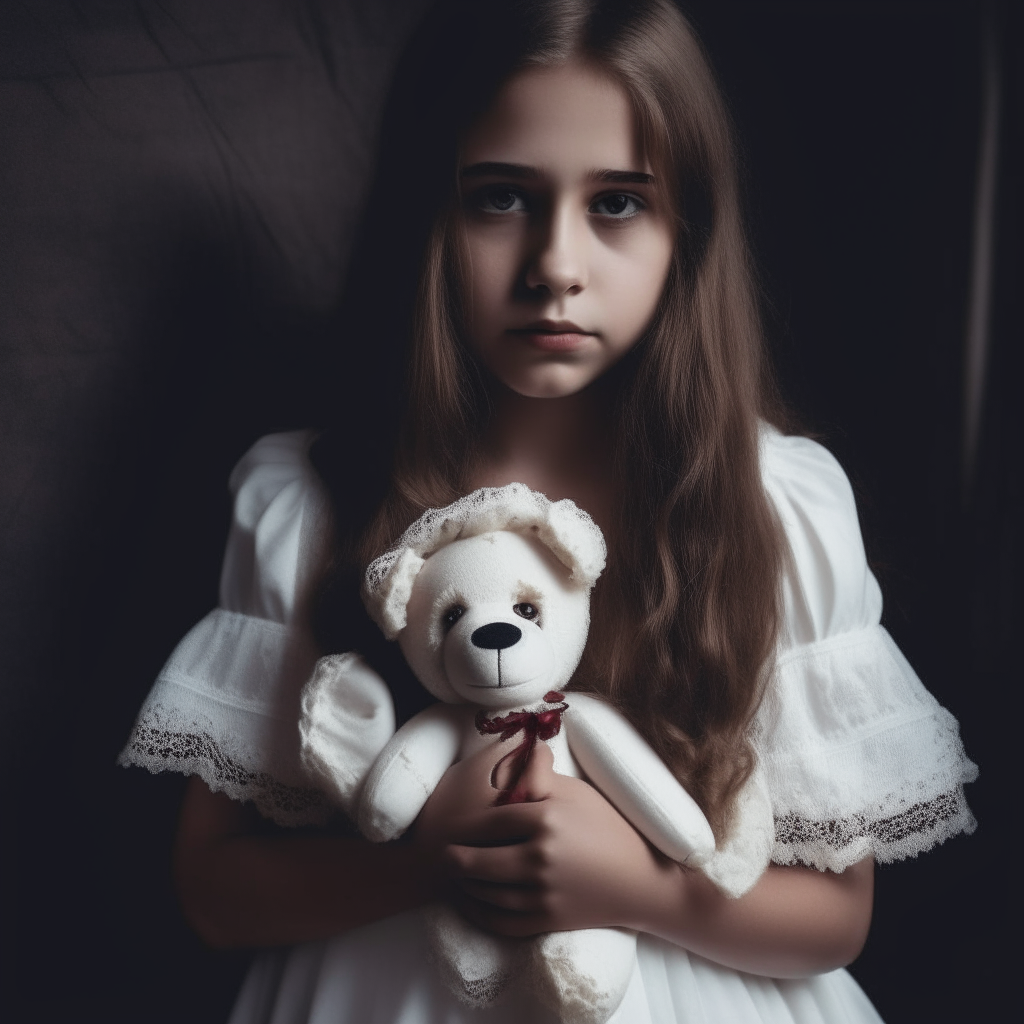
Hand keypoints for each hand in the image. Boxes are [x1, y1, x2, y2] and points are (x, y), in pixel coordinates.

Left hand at [414, 741, 685, 937]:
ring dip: (463, 883)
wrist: (641, 880)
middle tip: (440, 852)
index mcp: (544, 819)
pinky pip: (498, 920)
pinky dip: (478, 913)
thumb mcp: (577, 792)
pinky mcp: (546, 920)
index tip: (449, 824)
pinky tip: (471, 901)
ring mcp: (541, 893)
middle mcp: (538, 857)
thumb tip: (517, 751)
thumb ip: (540, 776)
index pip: (487, 822)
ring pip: (483, 892)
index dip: (464, 825)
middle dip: (452, 858)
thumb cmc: (609, 827)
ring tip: (455, 873)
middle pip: (475, 861)